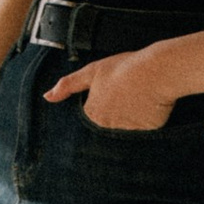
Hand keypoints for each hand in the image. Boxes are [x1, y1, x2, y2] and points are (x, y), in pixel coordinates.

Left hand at [43, 48, 175, 130]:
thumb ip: (68, 85)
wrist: (156, 71)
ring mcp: (126, 132)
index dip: (100, 106)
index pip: (90, 118)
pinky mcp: (145, 135)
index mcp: (92, 114)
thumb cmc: (123, 68)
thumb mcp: (92, 72)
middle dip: (113, 116)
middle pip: (106, 127)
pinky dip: (145, 123)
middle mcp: (107, 127)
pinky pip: (142, 133)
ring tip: (137, 100)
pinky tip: (148, 108)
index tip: (110, 97)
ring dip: (128, 120)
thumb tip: (47, 97)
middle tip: (125, 97)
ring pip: (124, 130)